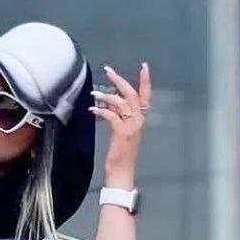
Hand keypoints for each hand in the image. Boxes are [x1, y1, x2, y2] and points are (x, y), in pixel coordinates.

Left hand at [90, 61, 150, 181]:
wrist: (122, 173)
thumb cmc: (120, 155)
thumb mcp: (120, 131)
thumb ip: (118, 115)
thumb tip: (109, 101)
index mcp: (139, 120)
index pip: (145, 96)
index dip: (146, 81)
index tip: (144, 66)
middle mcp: (138, 121)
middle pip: (132, 94)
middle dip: (120, 80)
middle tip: (108, 70)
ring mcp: (131, 127)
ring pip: (122, 102)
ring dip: (107, 95)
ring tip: (95, 93)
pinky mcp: (122, 134)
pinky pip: (112, 116)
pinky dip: (102, 110)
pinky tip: (93, 109)